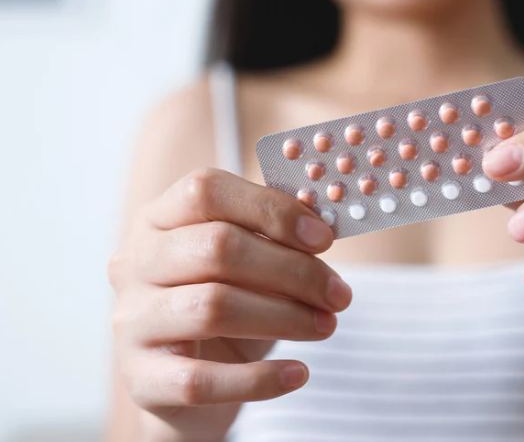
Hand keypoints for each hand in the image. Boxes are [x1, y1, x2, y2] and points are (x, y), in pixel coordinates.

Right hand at [108, 168, 351, 440]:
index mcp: (158, 220)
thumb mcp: (249, 266)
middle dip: (293, 270)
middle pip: (217, 247)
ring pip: (212, 307)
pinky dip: (260, 379)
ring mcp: (131, 321)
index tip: (324, 239)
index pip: (206, 191)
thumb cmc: (226, 309)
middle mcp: (134, 263)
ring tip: (327, 326)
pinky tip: (298, 374)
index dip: (271, 209)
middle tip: (339, 294)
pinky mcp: (141, 379)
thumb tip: (321, 227)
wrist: (184, 385)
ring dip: (285, 318)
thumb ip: (275, 239)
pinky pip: (203, 379)